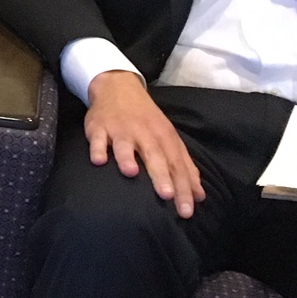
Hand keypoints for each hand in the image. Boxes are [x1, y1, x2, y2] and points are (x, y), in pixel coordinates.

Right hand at [84, 70, 203, 217]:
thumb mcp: (169, 138)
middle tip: (167, 196)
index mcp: (165, 138)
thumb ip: (184, 167)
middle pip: (155, 156)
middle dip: (162, 176)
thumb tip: (199, 196)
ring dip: (127, 158)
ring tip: (131, 174)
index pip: (178, 166)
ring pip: (125, 146)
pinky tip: (98, 161)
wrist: (119, 87)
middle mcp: (145, 134)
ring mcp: (121, 130)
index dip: (183, 188)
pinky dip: (98, 148)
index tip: (187, 210)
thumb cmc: (146, 119)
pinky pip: (98, 139)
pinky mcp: (99, 127)